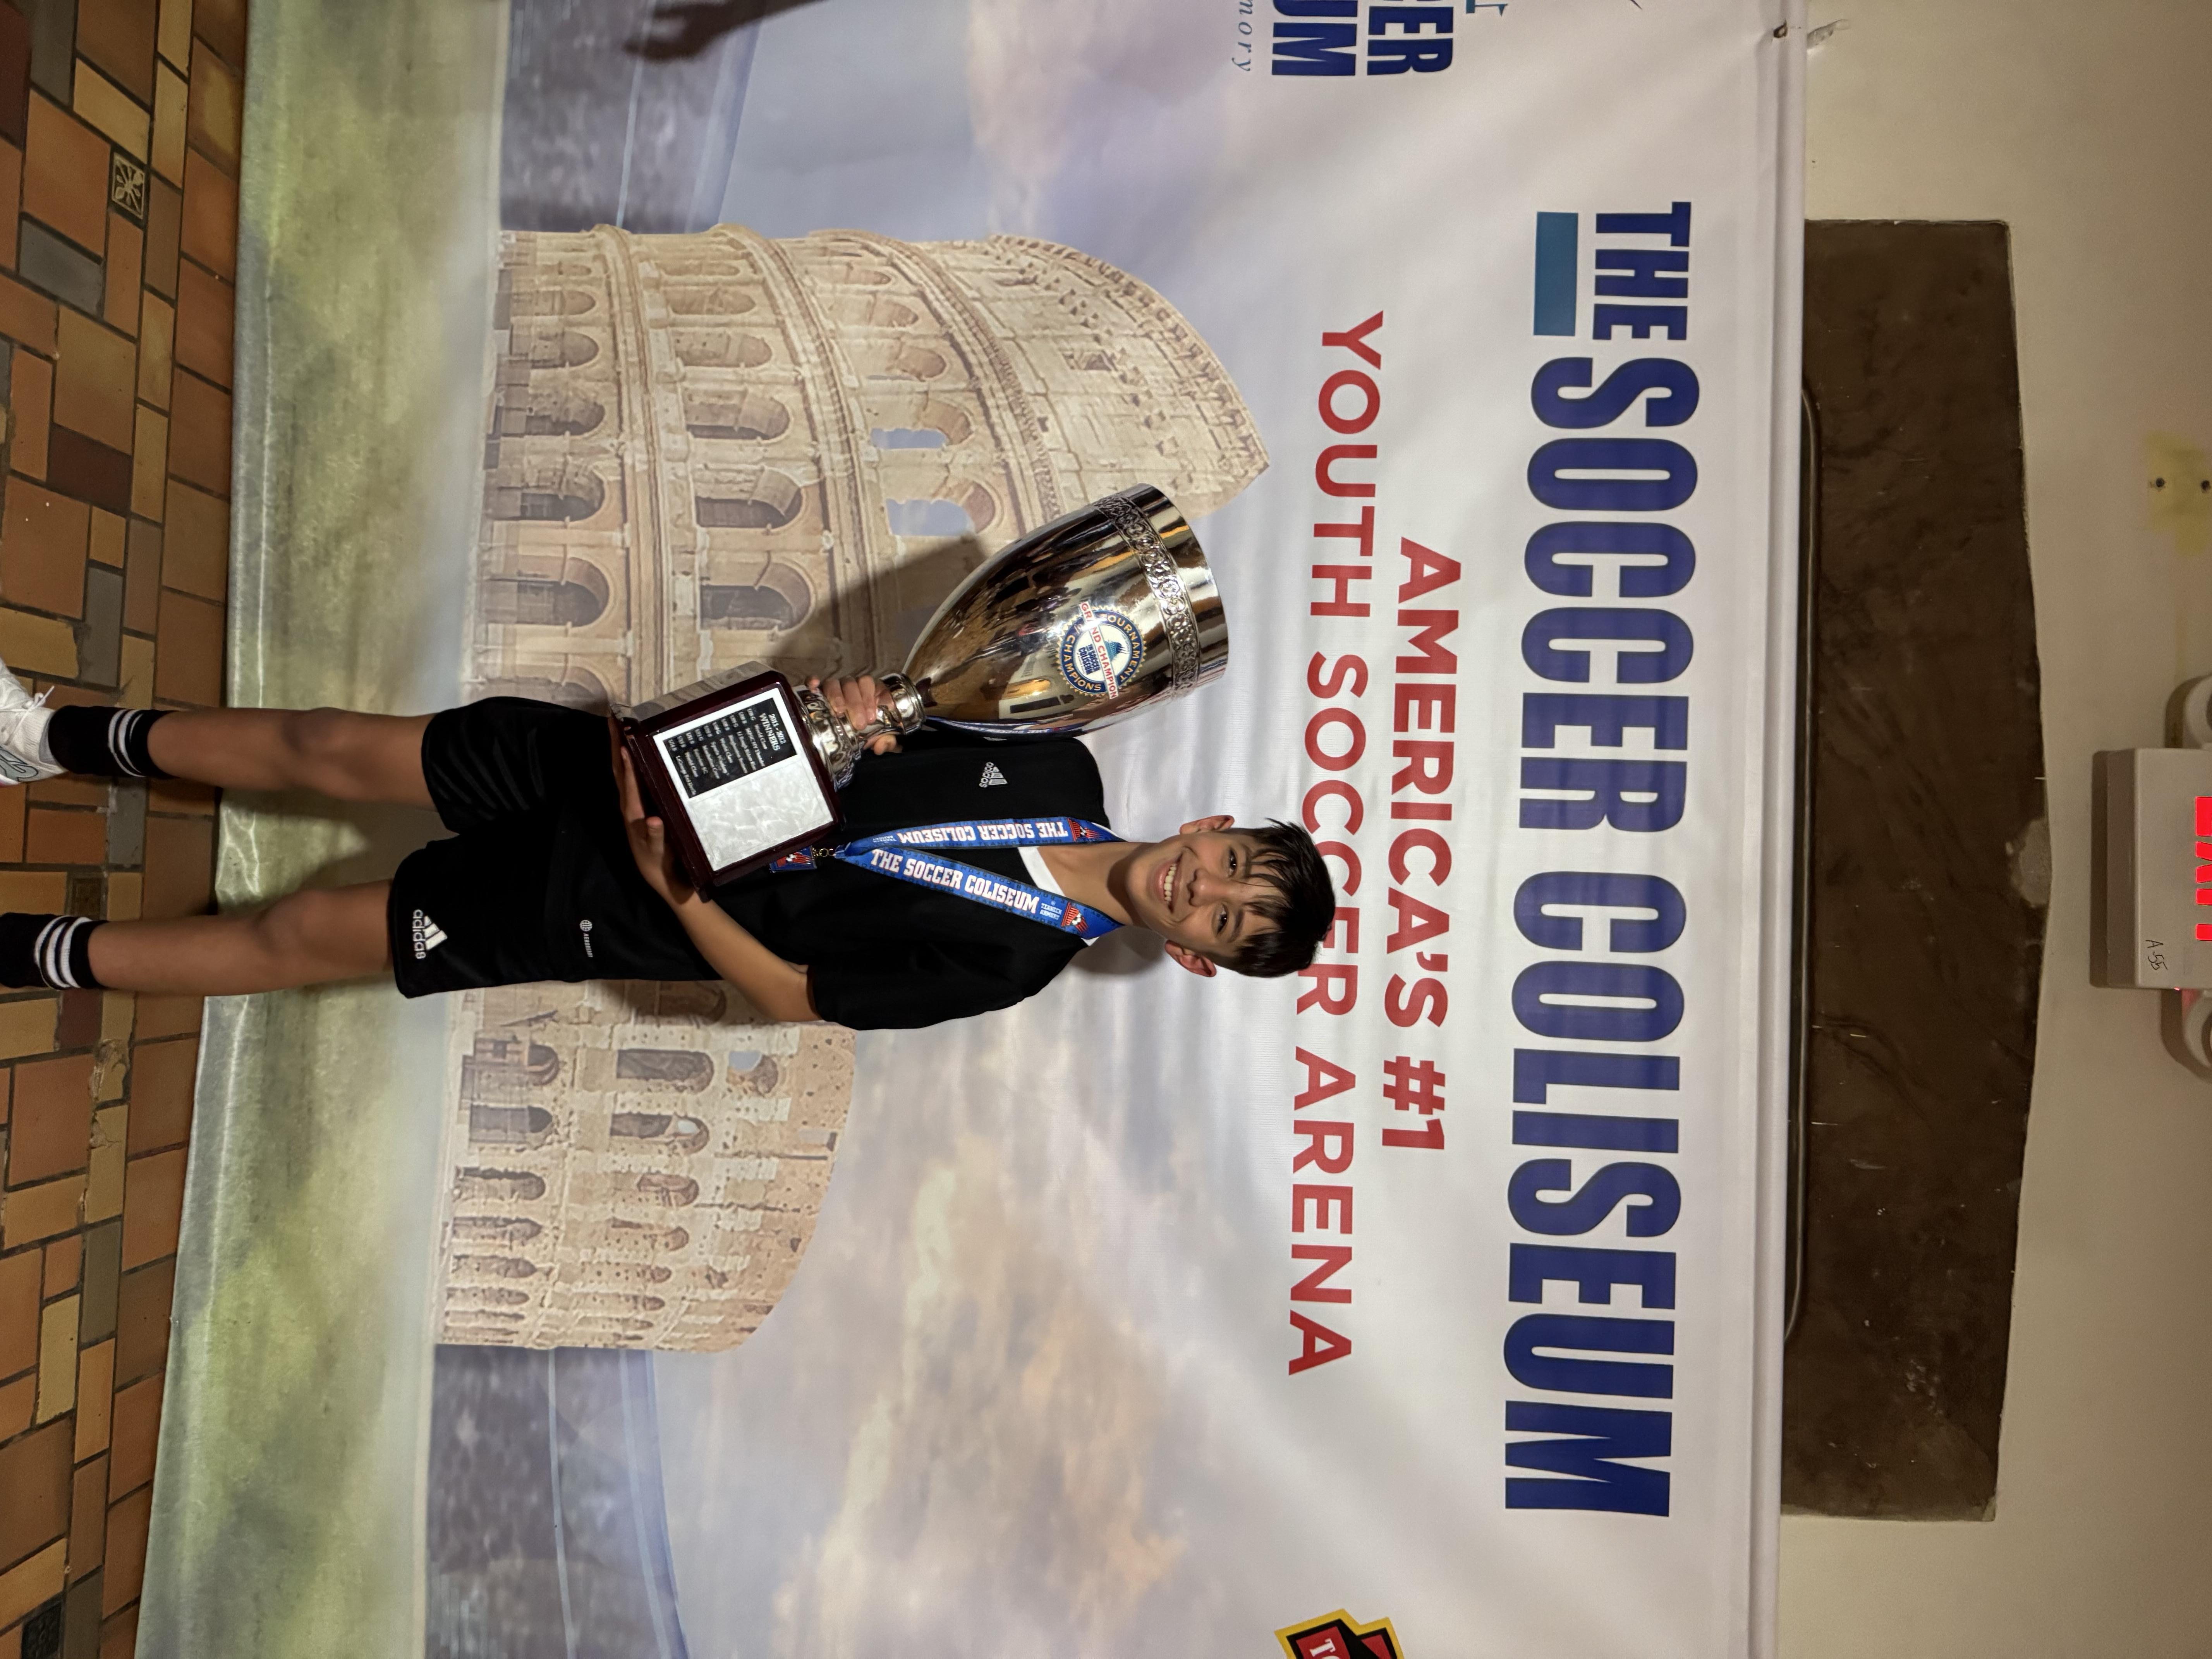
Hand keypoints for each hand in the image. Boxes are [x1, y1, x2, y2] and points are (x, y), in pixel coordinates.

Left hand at [609, 719, 695, 909]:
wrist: (661, 877)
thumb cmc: (660, 863)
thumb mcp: (659, 851)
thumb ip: (655, 835)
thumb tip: (653, 819)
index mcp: (633, 813)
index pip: (628, 783)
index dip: (627, 762)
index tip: (624, 740)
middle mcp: (629, 805)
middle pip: (620, 769)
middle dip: (616, 743)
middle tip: (613, 717)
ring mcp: (634, 803)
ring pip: (624, 771)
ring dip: (620, 747)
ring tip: (621, 724)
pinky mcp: (641, 805)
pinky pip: (633, 777)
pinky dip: (631, 760)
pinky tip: (636, 748)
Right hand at [810, 674, 901, 754]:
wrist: (848, 742)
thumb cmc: (867, 733)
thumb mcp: (880, 737)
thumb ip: (887, 741)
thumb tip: (881, 745)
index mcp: (866, 691)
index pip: (867, 683)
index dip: (869, 698)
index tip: (871, 717)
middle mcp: (849, 687)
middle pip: (851, 684)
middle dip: (856, 703)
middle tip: (859, 724)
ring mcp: (833, 689)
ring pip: (833, 683)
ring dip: (837, 696)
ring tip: (839, 712)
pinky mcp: (816, 693)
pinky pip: (812, 683)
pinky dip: (812, 682)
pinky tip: (814, 686)